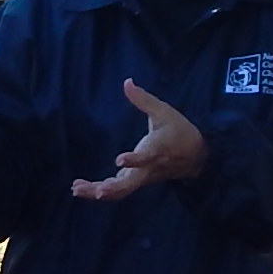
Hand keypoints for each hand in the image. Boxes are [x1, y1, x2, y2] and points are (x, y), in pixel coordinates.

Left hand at [70, 79, 206, 200]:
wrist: (196, 156)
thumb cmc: (179, 130)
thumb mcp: (164, 111)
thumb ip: (143, 99)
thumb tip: (127, 82)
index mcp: (158, 150)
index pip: (147, 158)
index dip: (134, 160)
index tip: (119, 160)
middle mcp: (148, 168)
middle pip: (129, 184)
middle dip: (110, 188)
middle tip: (94, 190)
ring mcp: (141, 177)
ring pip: (120, 191)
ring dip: (98, 192)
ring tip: (76, 189)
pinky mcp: (136, 180)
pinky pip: (117, 190)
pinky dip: (99, 191)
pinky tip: (79, 188)